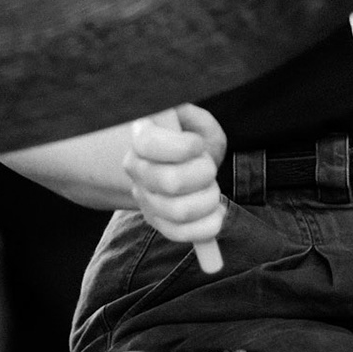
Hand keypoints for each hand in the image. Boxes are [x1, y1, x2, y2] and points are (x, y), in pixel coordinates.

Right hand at [124, 104, 228, 251]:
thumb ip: (193, 119)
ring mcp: (143, 197)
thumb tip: (189, 129)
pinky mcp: (155, 221)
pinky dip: (206, 227)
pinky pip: (180, 234)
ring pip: (180, 211)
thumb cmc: (192, 134)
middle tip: (209, 167)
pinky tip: (216, 213)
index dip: (181, 147)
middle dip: (204, 174)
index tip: (198, 145)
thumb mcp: (194, 117)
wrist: (185, 158)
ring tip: (212, 189)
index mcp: (142, 135)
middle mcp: (136, 168)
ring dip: (209, 199)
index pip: (149, 143)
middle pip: (172, 182)